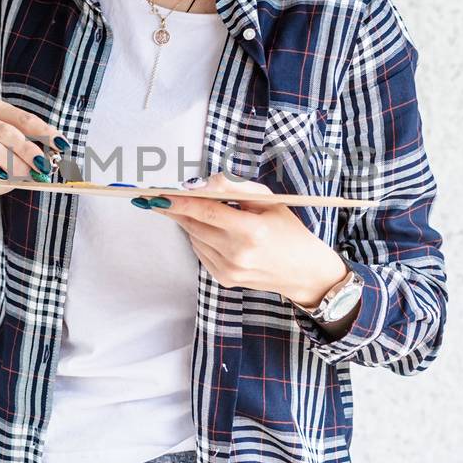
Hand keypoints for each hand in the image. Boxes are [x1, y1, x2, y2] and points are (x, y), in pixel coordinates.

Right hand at [0, 98, 66, 225]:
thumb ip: (31, 159)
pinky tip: (0, 177)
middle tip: (43, 167)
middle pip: (9, 131)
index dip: (46, 133)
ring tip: (24, 176)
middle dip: (29, 151)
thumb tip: (51, 162)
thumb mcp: (17, 163)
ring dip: (12, 164)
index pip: (26, 119)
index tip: (62, 146)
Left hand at [141, 172, 350, 305]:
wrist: (303, 272)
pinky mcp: (224, 280)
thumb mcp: (268, 200)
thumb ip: (234, 187)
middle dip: (175, 209)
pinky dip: (200, 237)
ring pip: (194, 238)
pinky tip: (211, 230)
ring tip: (195, 209)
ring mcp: (230, 270)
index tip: (158, 194)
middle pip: (194, 225)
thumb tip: (200, 183)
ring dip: (189, 221)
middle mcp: (238, 254)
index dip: (179, 201)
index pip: (206, 211)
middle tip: (159, 196)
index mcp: (252, 231)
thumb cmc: (288, 230)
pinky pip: (200, 252)